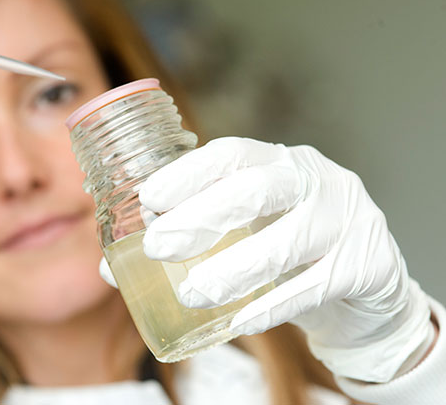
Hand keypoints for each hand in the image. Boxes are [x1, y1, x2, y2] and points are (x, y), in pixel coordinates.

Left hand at [135, 137, 433, 381]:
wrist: (363, 285)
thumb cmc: (288, 248)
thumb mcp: (247, 230)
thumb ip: (193, 237)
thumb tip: (110, 266)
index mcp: (280, 162)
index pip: (232, 155)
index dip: (188, 173)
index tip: (150, 198)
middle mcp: (315, 180)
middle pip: (256, 189)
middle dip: (201, 217)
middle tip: (159, 247)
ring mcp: (347, 220)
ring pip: (286, 243)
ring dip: (232, 270)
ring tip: (192, 294)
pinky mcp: (366, 266)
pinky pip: (312, 289)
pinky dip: (270, 307)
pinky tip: (237, 322)